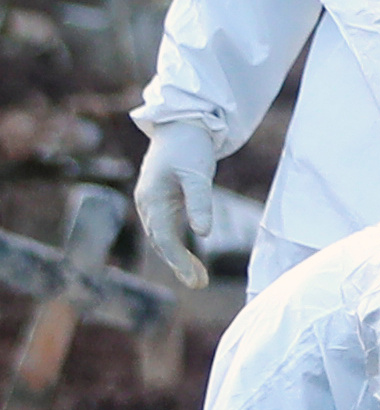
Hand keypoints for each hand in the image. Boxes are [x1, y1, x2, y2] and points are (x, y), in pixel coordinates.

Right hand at [133, 125, 215, 286]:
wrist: (181, 125)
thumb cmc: (190, 147)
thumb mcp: (198, 173)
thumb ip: (200, 202)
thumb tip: (202, 233)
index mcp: (152, 199)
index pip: (164, 238)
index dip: (179, 261)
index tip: (195, 279)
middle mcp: (147, 204)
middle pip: (161, 242)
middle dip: (179, 265)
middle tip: (200, 284)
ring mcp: (152, 203)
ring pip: (162, 238)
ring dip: (178, 259)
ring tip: (199, 279)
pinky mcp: (162, 202)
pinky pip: (166, 230)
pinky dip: (177, 247)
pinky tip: (190, 260)